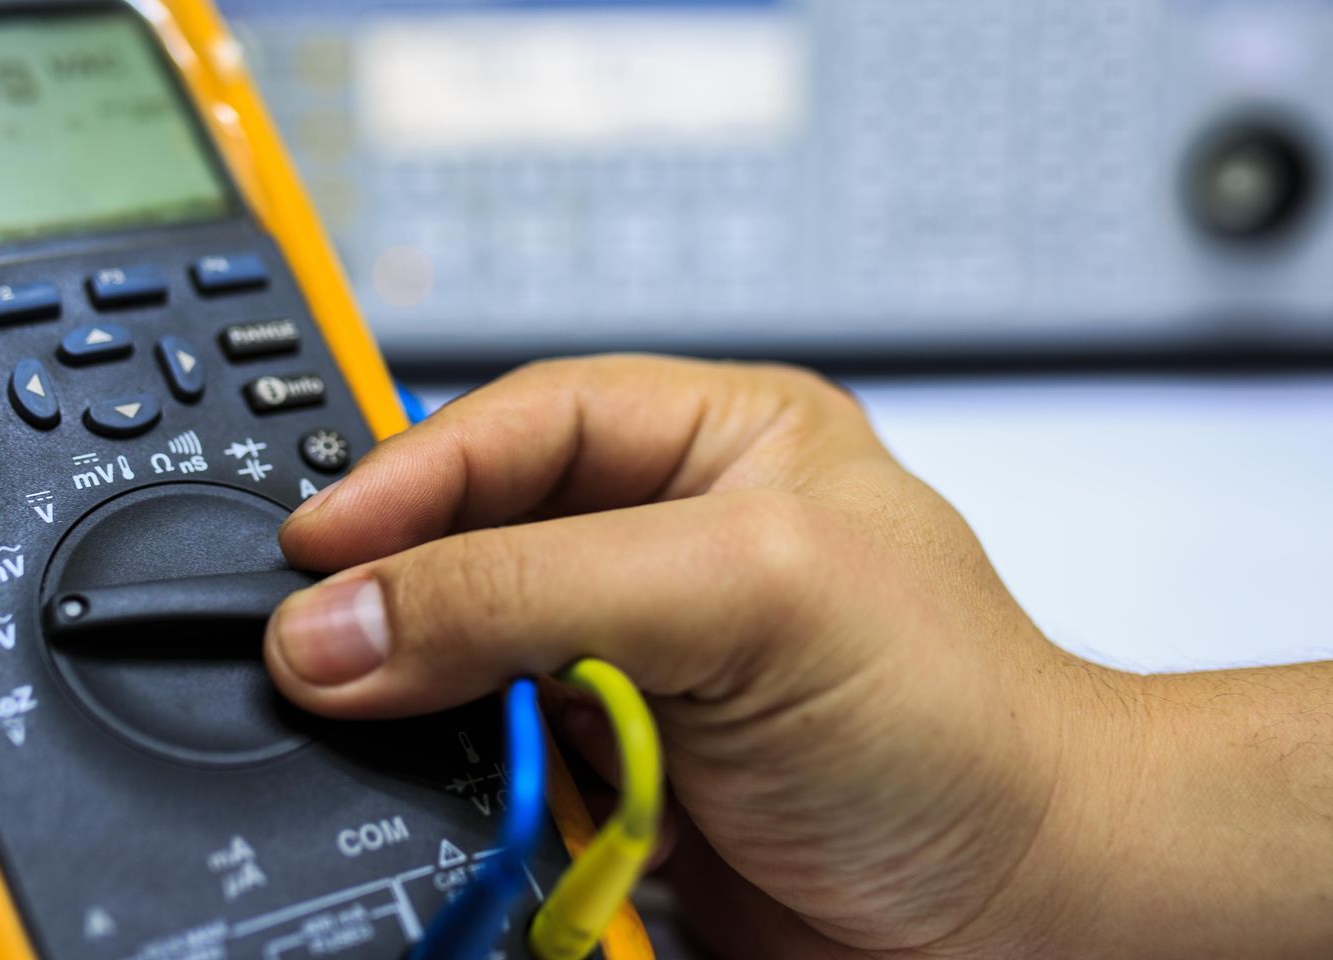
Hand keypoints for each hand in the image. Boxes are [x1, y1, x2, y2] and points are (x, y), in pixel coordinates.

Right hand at [264, 356, 1332, 957]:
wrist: (1019, 911)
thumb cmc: (957, 722)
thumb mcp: (741, 598)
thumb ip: (530, 591)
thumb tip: (349, 619)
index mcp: (714, 442)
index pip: (521, 421)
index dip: (412, 473)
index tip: (319, 546)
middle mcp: (667, 540)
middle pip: (476, 531)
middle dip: (399, 582)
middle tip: (313, 634)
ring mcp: (637, 659)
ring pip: (468, 650)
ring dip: (422, 689)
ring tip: (366, 712)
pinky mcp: (616, 767)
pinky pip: (492, 753)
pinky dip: (457, 775)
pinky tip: (444, 786)